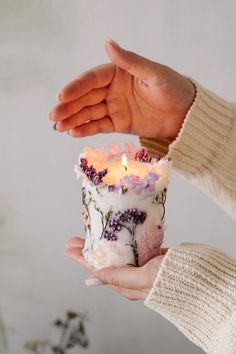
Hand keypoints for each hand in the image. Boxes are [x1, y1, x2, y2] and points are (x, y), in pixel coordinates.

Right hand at [49, 39, 194, 138]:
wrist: (185, 115)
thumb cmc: (173, 89)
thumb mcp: (153, 74)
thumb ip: (130, 61)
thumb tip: (107, 42)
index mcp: (118, 73)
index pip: (92, 79)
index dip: (76, 87)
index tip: (62, 96)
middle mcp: (112, 90)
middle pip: (86, 97)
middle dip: (69, 107)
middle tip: (53, 116)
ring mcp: (114, 107)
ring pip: (89, 113)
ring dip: (73, 119)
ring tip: (58, 127)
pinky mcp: (119, 124)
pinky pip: (99, 126)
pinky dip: (86, 129)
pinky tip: (73, 132)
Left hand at [65, 237, 167, 300]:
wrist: (201, 276)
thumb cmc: (173, 278)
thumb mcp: (143, 278)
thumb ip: (118, 278)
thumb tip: (91, 280)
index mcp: (127, 286)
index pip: (98, 270)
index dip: (82, 259)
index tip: (69, 248)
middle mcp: (132, 278)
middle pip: (104, 262)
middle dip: (87, 251)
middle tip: (73, 240)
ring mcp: (141, 267)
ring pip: (116, 255)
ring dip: (102, 245)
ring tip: (90, 235)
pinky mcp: (151, 258)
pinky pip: (131, 249)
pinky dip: (121, 242)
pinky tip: (117, 235)